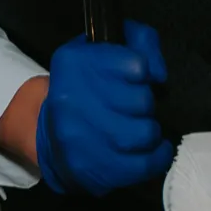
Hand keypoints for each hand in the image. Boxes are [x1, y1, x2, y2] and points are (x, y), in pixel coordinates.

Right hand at [35, 20, 174, 195]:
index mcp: (76, 62)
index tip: (139, 77)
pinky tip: (156, 150)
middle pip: (142, 100)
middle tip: (138, 106)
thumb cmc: (84, 87)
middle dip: (146, 103)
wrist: (51, 136)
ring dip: (151, 130)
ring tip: (144, 128)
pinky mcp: (93, 169)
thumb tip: (159, 72)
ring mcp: (81, 137)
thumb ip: (138, 42)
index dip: (144, 71)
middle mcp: (73, 97)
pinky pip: (143, 165)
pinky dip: (158, 157)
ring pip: (144, 133)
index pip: (136, 64)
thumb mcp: (101, 50)